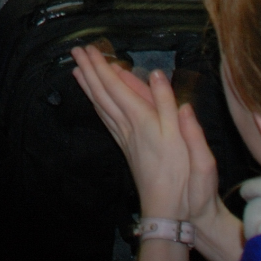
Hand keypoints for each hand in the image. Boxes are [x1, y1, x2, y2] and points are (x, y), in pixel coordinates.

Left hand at [71, 45, 215, 222]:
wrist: (170, 211)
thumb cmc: (182, 177)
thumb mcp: (184, 138)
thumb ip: (169, 105)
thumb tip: (158, 75)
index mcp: (143, 121)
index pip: (116, 88)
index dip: (102, 67)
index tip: (90, 50)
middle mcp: (129, 128)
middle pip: (103, 94)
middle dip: (90, 71)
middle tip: (77, 51)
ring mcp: (126, 139)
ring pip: (101, 107)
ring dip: (89, 87)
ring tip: (78, 71)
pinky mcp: (127, 148)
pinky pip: (107, 120)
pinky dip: (98, 105)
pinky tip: (95, 102)